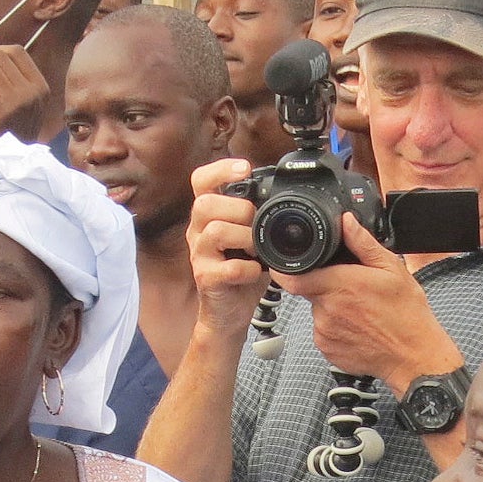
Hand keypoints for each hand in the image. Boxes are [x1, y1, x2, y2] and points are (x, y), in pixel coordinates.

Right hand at [182, 157, 269, 335]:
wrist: (231, 312)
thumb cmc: (243, 270)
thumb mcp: (251, 236)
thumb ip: (258, 214)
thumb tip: (284, 193)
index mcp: (209, 215)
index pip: (201, 180)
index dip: (220, 169)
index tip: (245, 169)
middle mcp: (198, 231)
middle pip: (205, 203)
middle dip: (239, 209)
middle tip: (256, 225)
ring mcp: (200, 255)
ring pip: (215, 231)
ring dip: (245, 238)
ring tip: (257, 250)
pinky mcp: (206, 279)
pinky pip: (228, 267)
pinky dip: (249, 270)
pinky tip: (256, 273)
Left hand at [277, 215, 462, 394]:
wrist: (413, 356)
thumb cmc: (407, 315)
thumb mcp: (392, 270)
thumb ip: (363, 244)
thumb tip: (346, 222)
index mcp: (340, 285)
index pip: (293, 277)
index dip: (285, 270)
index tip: (285, 265)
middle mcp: (327, 309)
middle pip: (310, 290)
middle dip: (325, 285)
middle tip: (352, 289)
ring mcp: (325, 332)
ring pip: (318, 311)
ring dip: (332, 307)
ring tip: (360, 311)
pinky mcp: (327, 349)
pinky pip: (324, 331)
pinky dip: (336, 327)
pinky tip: (358, 326)